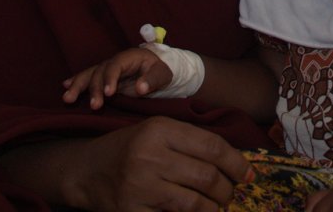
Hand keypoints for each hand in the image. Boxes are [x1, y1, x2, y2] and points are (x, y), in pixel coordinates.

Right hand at [0, 116, 255, 211]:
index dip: (237, 163)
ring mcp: (140, 185)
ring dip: (212, 208)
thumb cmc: (127, 149)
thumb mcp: (155, 132)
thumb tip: (234, 162)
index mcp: (160, 129)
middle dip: (227, 190)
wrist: (83, 170)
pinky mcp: (131, 210)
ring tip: (216, 206)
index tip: (248, 174)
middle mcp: (150, 155)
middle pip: (207, 176)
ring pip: (194, 202)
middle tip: (230, 194)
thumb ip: (190, 142)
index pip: (212, 147)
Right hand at [63, 47, 172, 109]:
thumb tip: (140, 88)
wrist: (157, 68)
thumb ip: (153, 80)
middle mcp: (114, 61)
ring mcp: (107, 68)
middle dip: (94, 89)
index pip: (116, 65)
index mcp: (129, 57)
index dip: (110, 78)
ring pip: (89, 74)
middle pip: (99, 72)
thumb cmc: (161, 70)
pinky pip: (87, 77)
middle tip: (95, 106)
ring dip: (77, 86)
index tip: (109, 93)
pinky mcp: (103, 77)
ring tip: (67, 98)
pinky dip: (75, 81)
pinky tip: (64, 86)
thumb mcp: (163, 74)